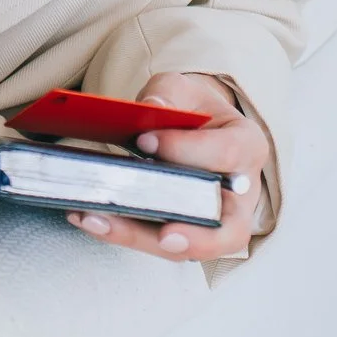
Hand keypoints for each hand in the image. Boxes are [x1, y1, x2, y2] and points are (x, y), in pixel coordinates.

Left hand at [65, 71, 267, 261]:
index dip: (185, 150)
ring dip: (141, 238)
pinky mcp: (186, 234)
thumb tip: (151, 108)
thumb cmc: (192, 110)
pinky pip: (158, 243)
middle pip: (230, 229)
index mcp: (248, 146)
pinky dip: (124, 234)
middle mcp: (241, 194)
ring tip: (96, 219)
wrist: (195, 129)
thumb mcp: (183, 89)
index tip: (144, 142)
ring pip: (189, 247)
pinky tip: (89, 217)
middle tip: (164, 234)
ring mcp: (217, 222)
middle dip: (197, 236)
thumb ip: (168, 94)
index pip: (225, 154)